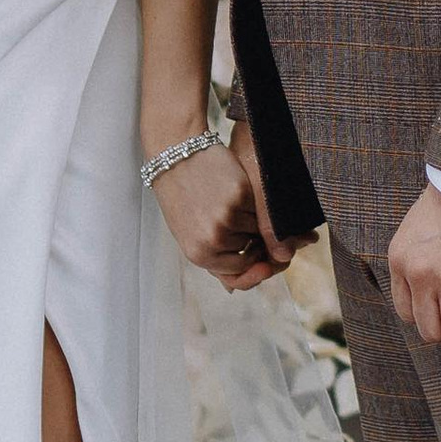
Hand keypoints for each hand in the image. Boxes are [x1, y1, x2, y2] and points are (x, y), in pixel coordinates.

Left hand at [153, 130, 284, 285]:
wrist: (175, 153)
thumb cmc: (180, 193)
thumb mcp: (189, 233)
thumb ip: (213, 257)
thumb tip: (233, 287)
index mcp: (199, 254)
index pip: (239, 273)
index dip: (254, 266)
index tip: (266, 262)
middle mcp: (214, 240)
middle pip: (252, 251)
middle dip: (254, 239)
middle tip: (244, 221)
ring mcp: (227, 218)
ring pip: (259, 229)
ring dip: (255, 219)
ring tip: (233, 202)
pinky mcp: (240, 195)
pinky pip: (261, 208)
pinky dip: (256, 202)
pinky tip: (238, 189)